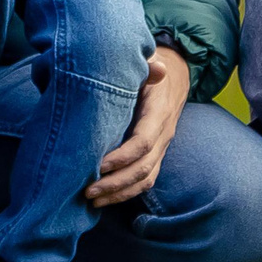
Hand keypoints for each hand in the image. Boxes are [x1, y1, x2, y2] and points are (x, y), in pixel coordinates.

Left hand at [84, 47, 190, 207]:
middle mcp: (163, 134)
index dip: (122, 157)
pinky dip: (125, 193)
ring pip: (145, 179)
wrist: (174, 75)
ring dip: (119, 193)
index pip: (144, 142)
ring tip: (92, 200)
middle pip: (144, 168)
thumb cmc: (150, 69)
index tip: (98, 164)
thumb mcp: (149, 62)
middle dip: (115, 183)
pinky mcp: (155, 154)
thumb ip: (148, 66)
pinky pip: (145, 180)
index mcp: (159, 112)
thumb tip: (156, 67)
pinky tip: (104, 198)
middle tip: (87, 190)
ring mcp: (161, 146)